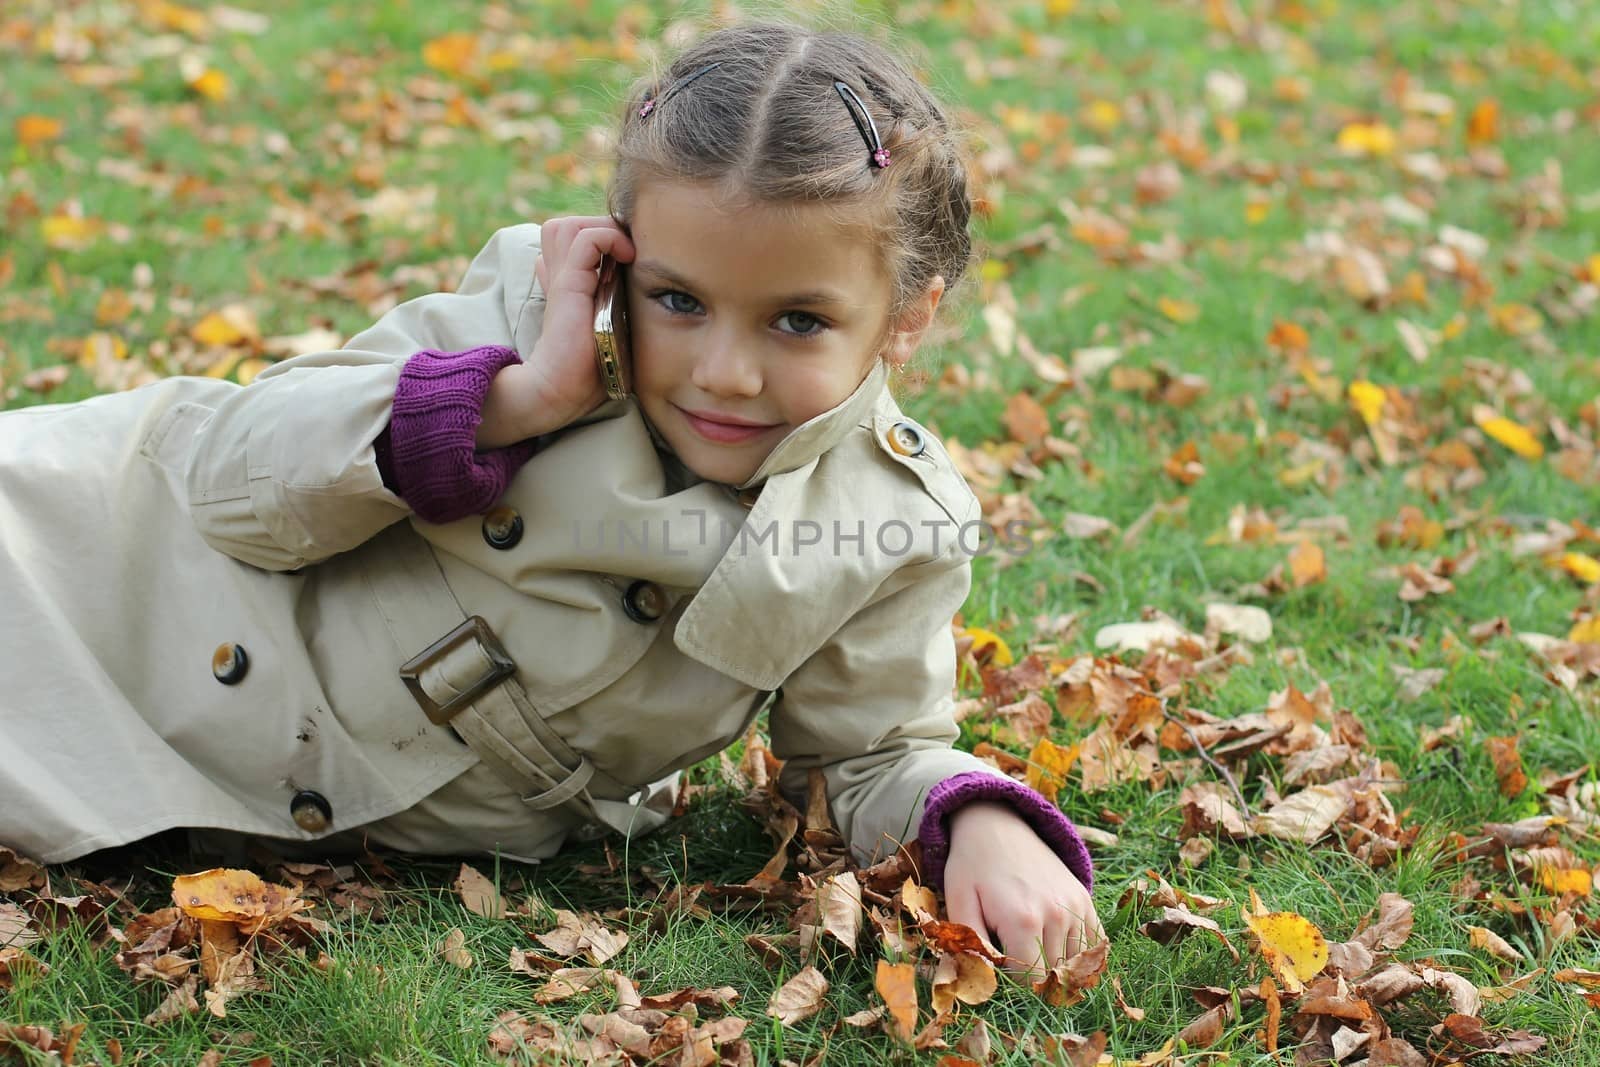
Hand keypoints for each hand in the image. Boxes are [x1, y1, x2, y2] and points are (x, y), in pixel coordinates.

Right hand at [476, 216, 635, 447]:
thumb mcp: (595, 331)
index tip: (626, 259)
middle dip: (600, 230)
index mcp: (562, 284)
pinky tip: (627, 257)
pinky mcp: (568, 285)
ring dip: (604, 230)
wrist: (560, 392)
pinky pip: (586, 239)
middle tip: (626, 255)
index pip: (570, 240)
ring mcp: (561, 278)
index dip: (599, 240)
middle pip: (565, 226)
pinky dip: (608, 238)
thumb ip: (594, 311)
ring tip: (626, 254)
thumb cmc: (585, 372)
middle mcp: (558, 276)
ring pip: (570, 224)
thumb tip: (591, 291)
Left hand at [942, 801, 1104, 976]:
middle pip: (1053, 974)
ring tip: (1032, 948)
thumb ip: (969, 944)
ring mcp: (1075, 906)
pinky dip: (1081, 954)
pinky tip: (1059, 948)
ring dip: (1056, 965)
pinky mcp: (1085, 898)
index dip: (1013, 985)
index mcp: (1022, 920)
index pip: (1030, 982)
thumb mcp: (958, 901)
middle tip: (1012, 956)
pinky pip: (1094, 944)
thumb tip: (979, 981)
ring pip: (1075, 963)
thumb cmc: (972, 866)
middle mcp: (1056, 915)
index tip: (1000, 970)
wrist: (998, 825)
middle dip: (1033, 976)